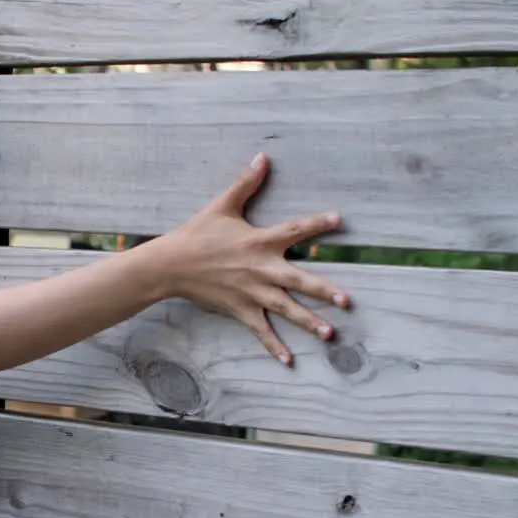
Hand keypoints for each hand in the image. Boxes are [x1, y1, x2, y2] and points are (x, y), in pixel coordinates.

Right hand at [141, 153, 349, 364]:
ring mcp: (252, 292)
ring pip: (286, 309)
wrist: (171, 264)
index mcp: (260, 241)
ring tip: (330, 334)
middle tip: (347, 301)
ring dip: (309, 322)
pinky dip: (274, 346)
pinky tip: (289, 360)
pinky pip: (261, 330)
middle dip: (324, 291)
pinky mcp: (240, 309)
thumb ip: (246, 183)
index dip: (317, 224)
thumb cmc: (197, 234)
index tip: (339, 219)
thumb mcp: (222, 206)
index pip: (294, 230)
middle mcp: (261, 269)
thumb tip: (262, 157)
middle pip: (299, 281)